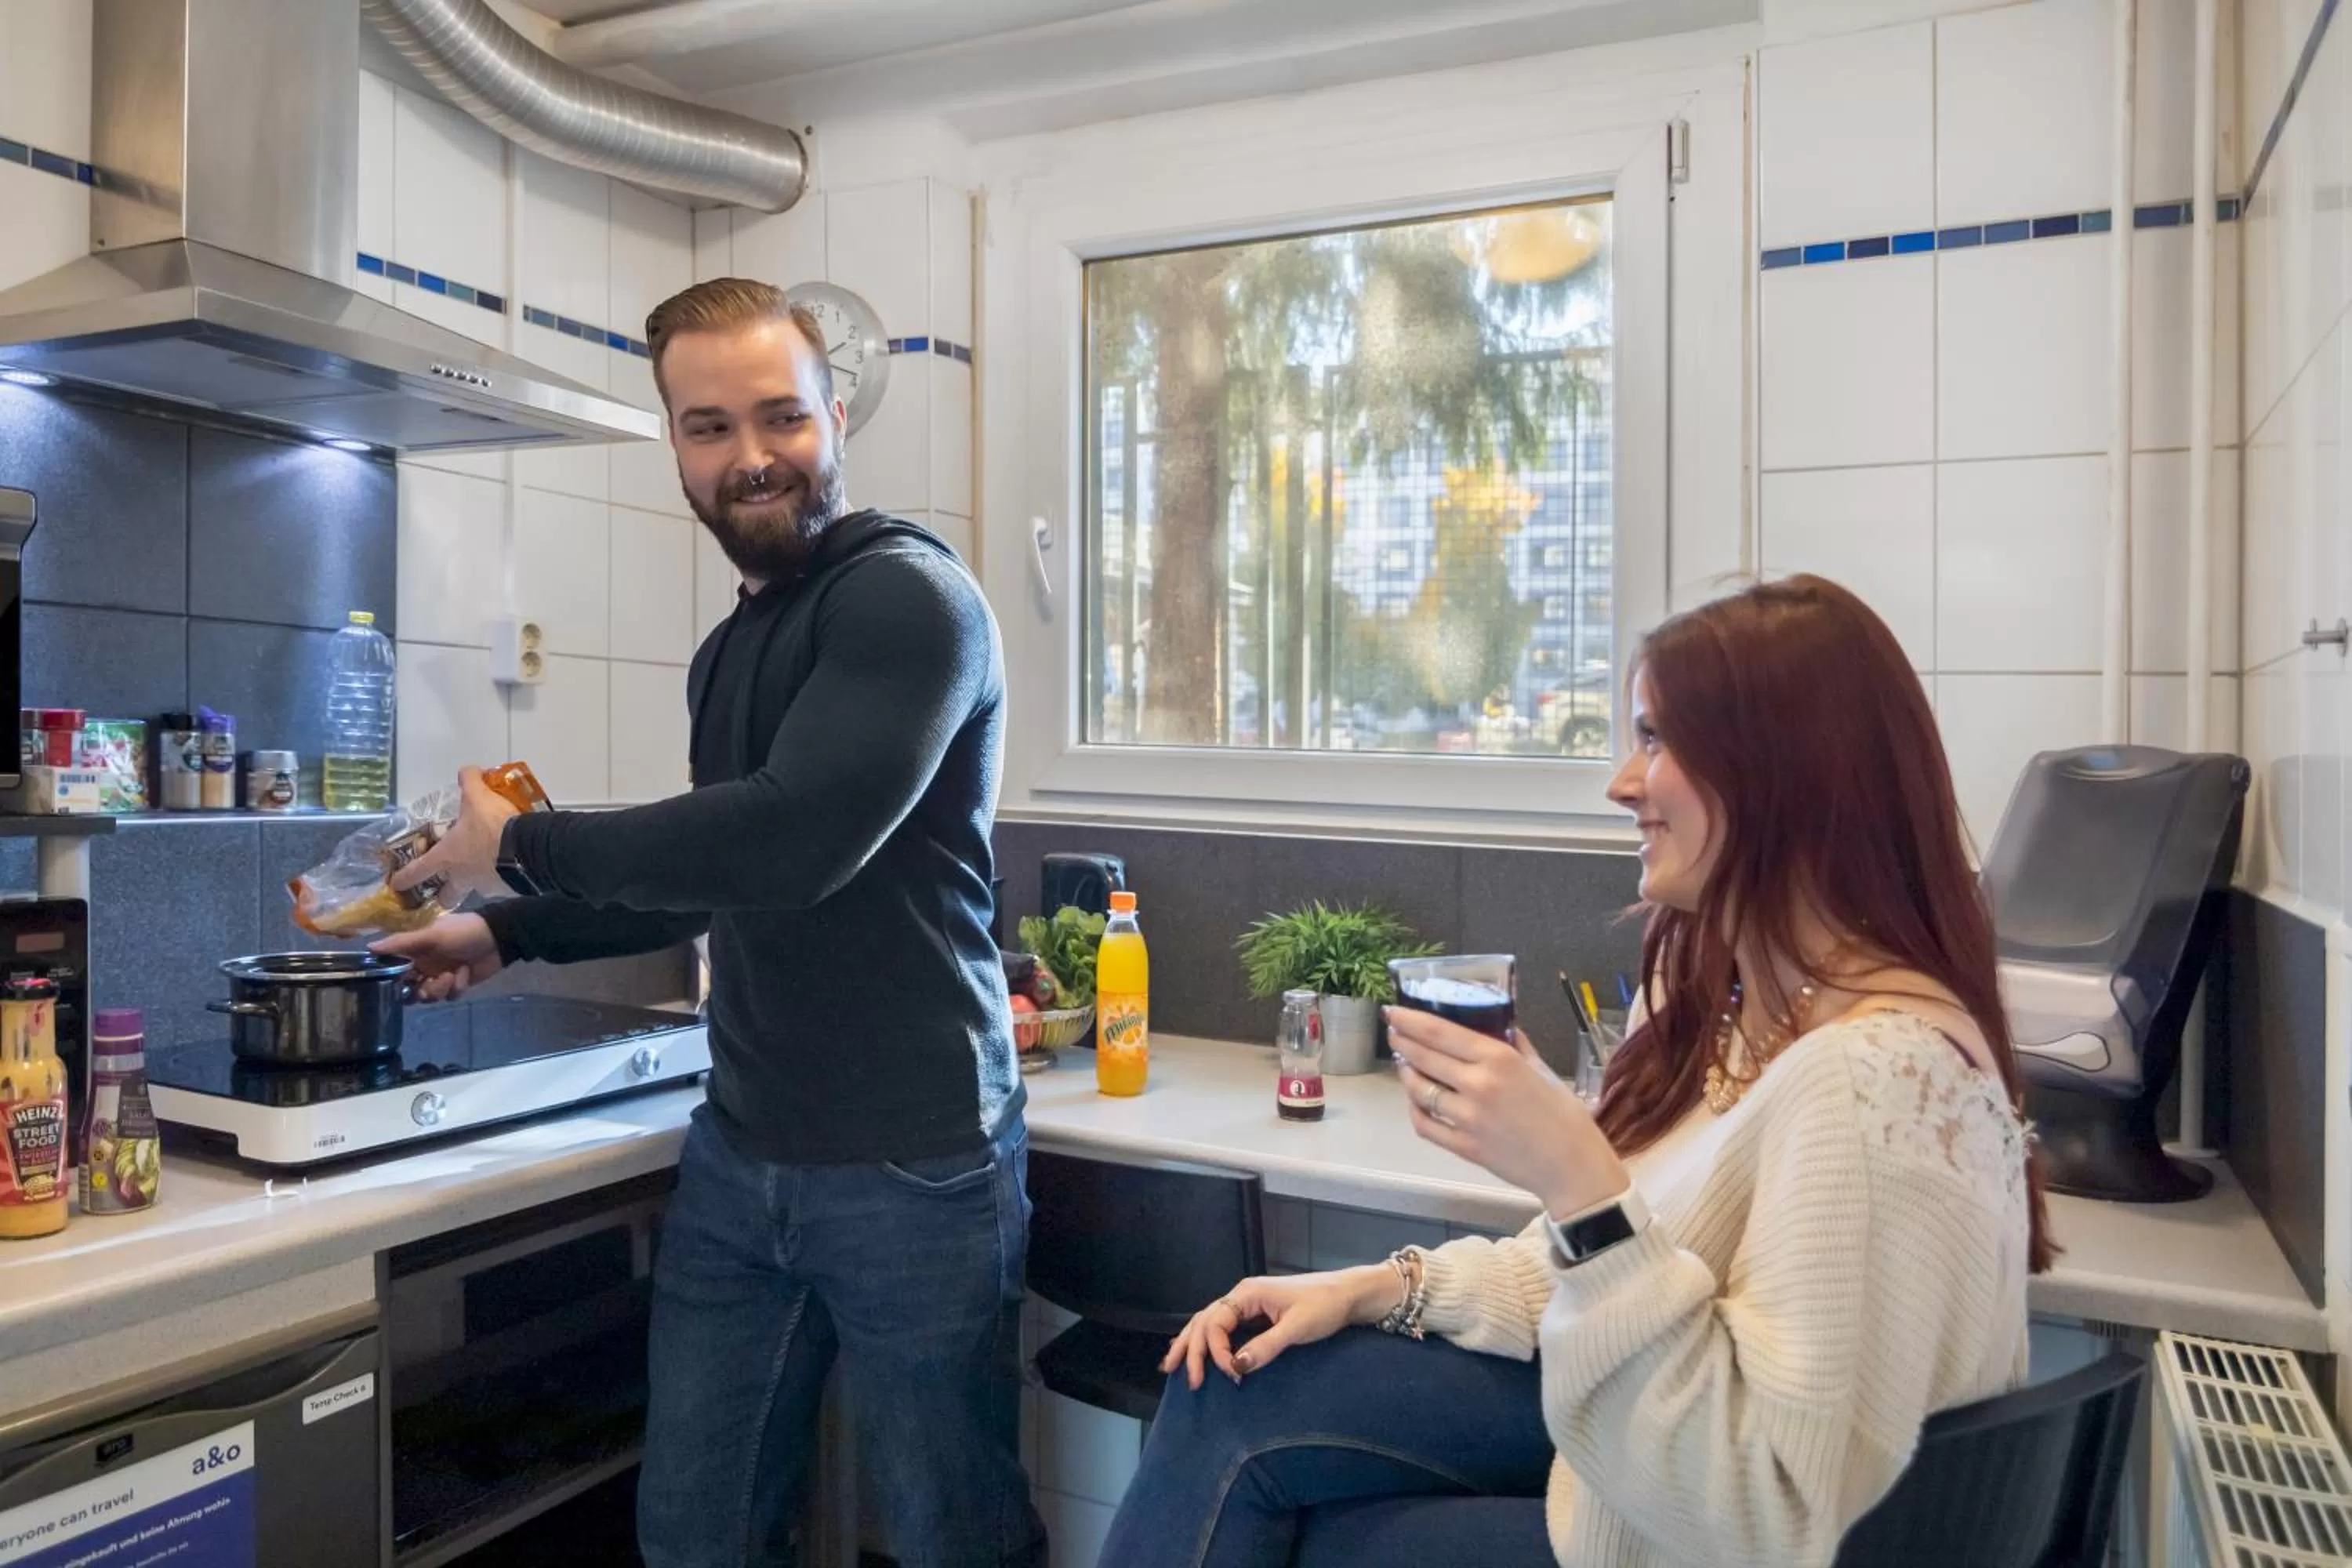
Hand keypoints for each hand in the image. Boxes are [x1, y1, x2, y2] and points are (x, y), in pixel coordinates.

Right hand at [372, 913, 503, 1002]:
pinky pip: (449, 996)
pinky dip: (457, 987)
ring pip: (429, 995)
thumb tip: (369, 947)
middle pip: (410, 989)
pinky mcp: (457, 983)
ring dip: (439, 989)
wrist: (499, 938)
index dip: (393, 980)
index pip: (394, 970)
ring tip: (451, 976)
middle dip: (419, 991)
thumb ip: (402, 943)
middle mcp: (424, 964)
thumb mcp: (432, 935)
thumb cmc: (463, 931)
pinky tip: (465, 973)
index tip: (396, 985)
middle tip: (427, 985)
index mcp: (414, 950)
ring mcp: (440, 975)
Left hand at [390, 767, 520, 904]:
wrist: (529, 849)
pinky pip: (500, 885)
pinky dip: (502, 877)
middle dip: (443, 896)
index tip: (396, 884)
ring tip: (489, 867)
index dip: (404, 878)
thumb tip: (467, 770)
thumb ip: (469, 782)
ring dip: (477, 882)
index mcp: (447, 857)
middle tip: (446, 888)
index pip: (417, 871)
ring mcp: (486, 887)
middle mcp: (463, 878)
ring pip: (476, 890)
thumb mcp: (478, 797)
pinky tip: (511, 865)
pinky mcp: (508, 890)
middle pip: (447, 897)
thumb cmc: (492, 826)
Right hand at [1160, 1268, 1393, 1387]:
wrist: (1347, 1294)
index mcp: (1247, 1294)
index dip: (1216, 1352)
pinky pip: (1221, 1325)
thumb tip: (1236, 1366)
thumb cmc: (1325, 1306)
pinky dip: (1206, 1339)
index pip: (1216, 1323)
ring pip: (1208, 1321)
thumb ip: (1266, 1346)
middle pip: (1204, 1321)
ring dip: (1190, 1343)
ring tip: (1171, 1365)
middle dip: (1192, 1351)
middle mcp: (1241, 1295)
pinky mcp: (1255, 1312)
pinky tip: (1198, 1352)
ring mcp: (1247, 1303)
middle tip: (1190, 1382)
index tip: (1230, 1376)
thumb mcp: (1298, 1328)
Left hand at [1385, 1006, 1628, 1219]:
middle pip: (1424, 1058)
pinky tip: (1416, 1101)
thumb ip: (1515, 1044)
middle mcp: (1477, 1085)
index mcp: (1498, 1059)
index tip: (1393, 1011)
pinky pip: (1426, 1125)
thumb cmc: (1564, 1114)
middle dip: (1402, 1041)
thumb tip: (1498, 1023)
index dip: (1410, 1020)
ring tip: (1405, 1064)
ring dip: (1407, 1074)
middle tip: (1394, 1032)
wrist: (1572, 1166)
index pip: (1440, 1032)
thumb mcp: (1541, 1069)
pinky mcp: (1463, 1147)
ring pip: (1419, 1091)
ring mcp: (1467, 1118)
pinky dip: (1415, 1111)